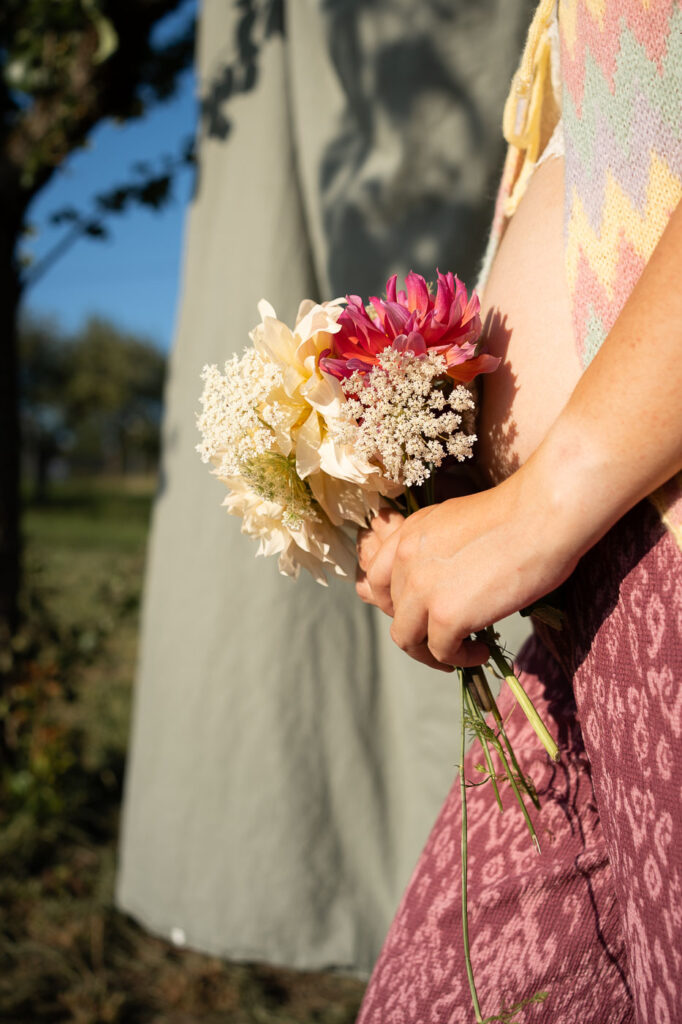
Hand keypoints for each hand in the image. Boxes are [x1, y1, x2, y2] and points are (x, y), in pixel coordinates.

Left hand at [358, 471, 577, 671]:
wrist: (543, 515)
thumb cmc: (519, 516)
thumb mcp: (458, 523)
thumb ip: (437, 549)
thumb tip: (444, 583)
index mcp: (409, 533)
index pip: (375, 579)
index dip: (393, 603)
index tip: (419, 615)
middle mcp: (406, 559)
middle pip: (392, 612)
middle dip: (416, 630)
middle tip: (444, 638)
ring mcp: (422, 589)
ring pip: (406, 638)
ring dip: (431, 653)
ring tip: (461, 652)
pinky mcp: (445, 616)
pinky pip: (441, 652)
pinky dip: (460, 659)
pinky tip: (481, 652)